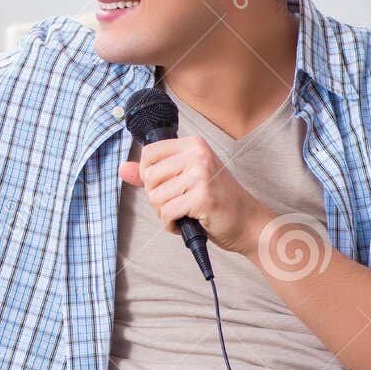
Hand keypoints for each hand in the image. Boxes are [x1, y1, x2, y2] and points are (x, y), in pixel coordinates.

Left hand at [117, 135, 272, 257]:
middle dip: (156, 198)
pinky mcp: (202, 197)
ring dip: (164, 213)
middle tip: (177, 204)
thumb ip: (153, 173)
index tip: (164, 186)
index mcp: (193, 145)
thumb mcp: (185, 180)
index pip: (149, 153)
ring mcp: (201, 175)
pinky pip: (167, 213)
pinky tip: (184, 224)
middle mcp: (198, 154)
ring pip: (156, 197)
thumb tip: (122, 169)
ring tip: (183, 214)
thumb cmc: (216, 201)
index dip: (148, 175)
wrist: (248, 222)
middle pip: (149, 177)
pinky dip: (170, 225)